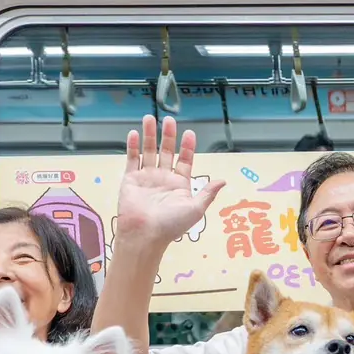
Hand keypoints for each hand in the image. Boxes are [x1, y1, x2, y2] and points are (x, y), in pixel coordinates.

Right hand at [116, 115, 224, 244]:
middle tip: (169, 120)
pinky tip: (135, 132)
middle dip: (168, 135)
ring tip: (150, 118)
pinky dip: (133, 146)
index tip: (189, 133)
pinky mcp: (130, 179)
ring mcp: (146, 178)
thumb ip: (207, 193)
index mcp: (179, 185)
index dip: (187, 147)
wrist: (144, 235)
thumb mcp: (195, 209)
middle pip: (166, 152)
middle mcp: (163, 179)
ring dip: (149, 135)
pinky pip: (132, 159)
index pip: (184, 161)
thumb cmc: (171, 225)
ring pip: (148, 151)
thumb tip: (223, 181)